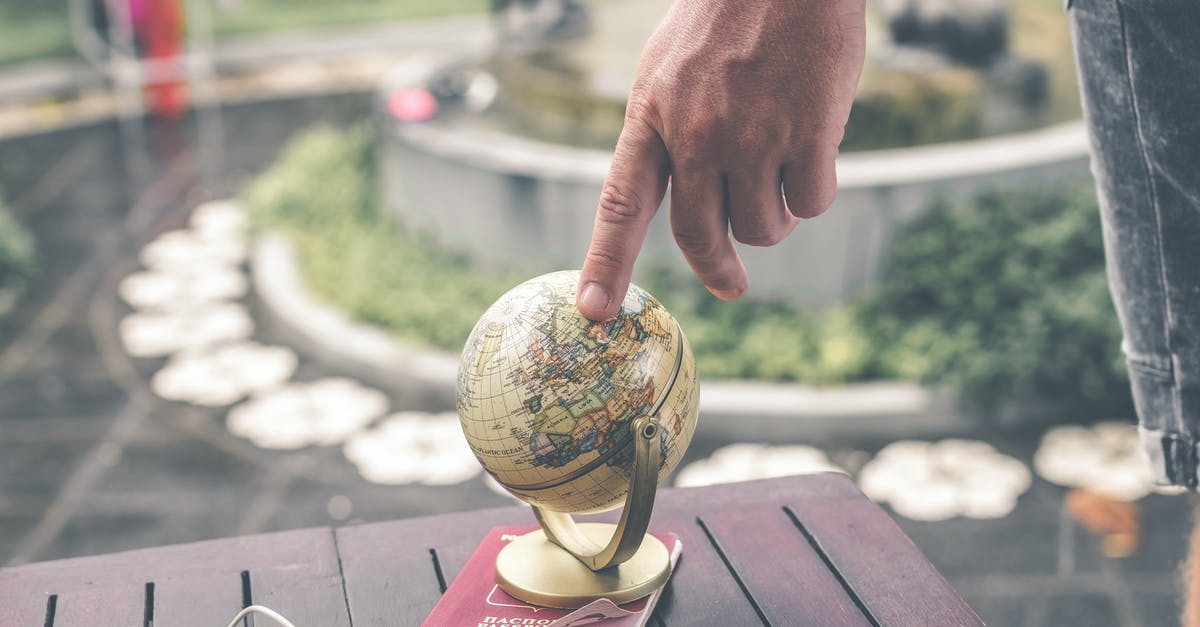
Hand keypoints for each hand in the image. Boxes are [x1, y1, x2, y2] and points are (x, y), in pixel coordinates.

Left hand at [576, 0, 865, 319]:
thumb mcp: (670, 71)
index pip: (621, 203)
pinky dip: (814, 189)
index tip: (595, 312)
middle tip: (731, 284)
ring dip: (774, 217)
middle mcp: (696, 134)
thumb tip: (694, 201)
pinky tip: (814, 147)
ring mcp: (753, 136)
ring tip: (780, 169)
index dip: (606, 262)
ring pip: (762, 228)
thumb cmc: (730, 17)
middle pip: (699, 236)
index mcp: (652, 116)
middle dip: (717, 268)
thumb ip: (669, 134)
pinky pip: (810, 202)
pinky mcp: (809, 133)